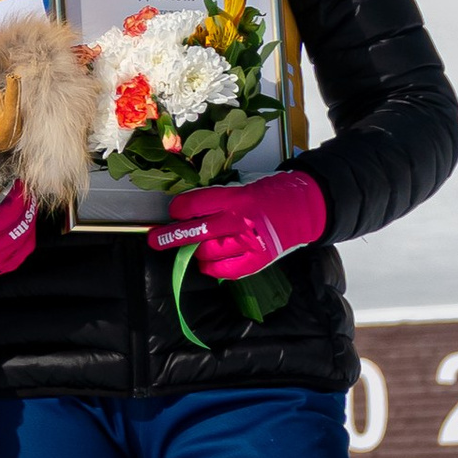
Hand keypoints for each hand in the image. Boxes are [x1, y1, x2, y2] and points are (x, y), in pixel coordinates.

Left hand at [147, 168, 326, 280]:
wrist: (303, 209)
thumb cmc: (268, 195)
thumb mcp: (241, 187)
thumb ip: (216, 200)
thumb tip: (184, 213)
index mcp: (236, 197)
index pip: (196, 205)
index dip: (179, 209)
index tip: (174, 211)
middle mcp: (241, 221)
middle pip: (196, 232)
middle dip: (170, 236)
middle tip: (154, 239)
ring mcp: (249, 244)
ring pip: (208, 253)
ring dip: (194, 252)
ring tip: (191, 248)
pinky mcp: (257, 261)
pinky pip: (224, 270)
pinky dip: (211, 267)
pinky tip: (207, 262)